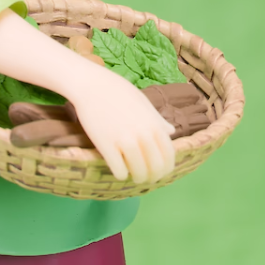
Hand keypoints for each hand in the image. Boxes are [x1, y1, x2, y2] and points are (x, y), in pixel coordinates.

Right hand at [66, 59, 176, 183]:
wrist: (93, 86)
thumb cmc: (119, 92)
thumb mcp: (144, 104)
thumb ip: (158, 121)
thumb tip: (172, 131)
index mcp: (155, 125)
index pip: (169, 156)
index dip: (165, 169)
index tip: (159, 172)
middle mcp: (144, 135)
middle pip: (155, 169)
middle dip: (152, 177)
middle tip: (145, 177)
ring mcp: (125, 141)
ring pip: (139, 173)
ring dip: (136, 178)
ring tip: (132, 176)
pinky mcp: (107, 146)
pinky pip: (119, 171)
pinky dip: (120, 175)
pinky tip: (118, 170)